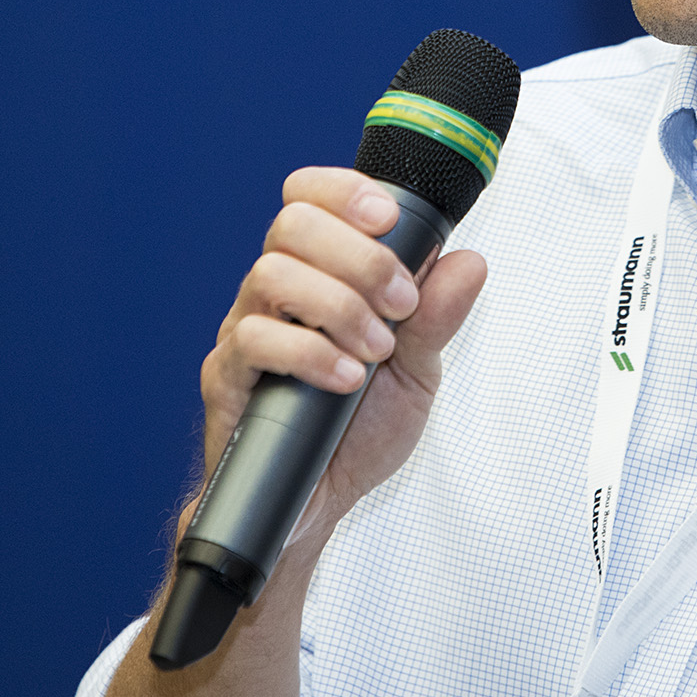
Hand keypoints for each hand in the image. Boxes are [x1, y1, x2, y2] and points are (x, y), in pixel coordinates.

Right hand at [196, 167, 486, 559]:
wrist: (317, 505)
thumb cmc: (359, 431)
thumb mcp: (417, 373)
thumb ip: (437, 317)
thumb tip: (470, 262)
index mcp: (318, 272)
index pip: (309, 197)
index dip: (344, 191)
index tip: (388, 218)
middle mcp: (276, 291)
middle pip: (292, 224)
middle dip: (359, 256)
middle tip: (401, 305)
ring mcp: (245, 329)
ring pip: (272, 274)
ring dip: (339, 307)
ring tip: (375, 352)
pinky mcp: (227, 376)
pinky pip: (254, 340)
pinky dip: (310, 355)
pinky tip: (345, 381)